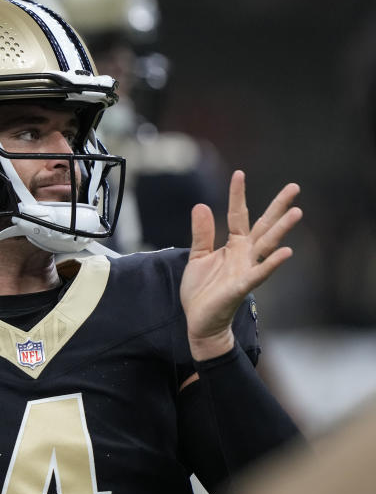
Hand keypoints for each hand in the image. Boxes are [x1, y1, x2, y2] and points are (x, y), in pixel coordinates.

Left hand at [180, 170, 301, 359]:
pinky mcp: (242, 287)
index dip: (238, 195)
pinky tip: (287, 253)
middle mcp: (244, 255)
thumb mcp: (197, 256)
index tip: (240, 173)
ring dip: (281, 230)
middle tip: (294, 187)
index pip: (238, 215)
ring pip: (267, 246)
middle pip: (264, 226)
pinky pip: (260, 274)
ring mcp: (246, 270)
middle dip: (278, 207)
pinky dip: (272, 264)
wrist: (199, 320)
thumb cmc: (202, 290)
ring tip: (296, 212)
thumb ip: (202, 233)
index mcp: (233, 246)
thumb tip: (202, 205)